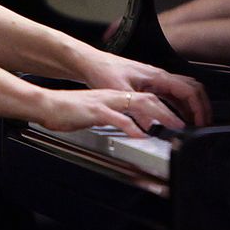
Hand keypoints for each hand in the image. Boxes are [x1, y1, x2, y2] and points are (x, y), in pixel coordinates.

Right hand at [34, 88, 183, 137]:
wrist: (47, 104)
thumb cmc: (69, 110)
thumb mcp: (97, 113)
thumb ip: (114, 118)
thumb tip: (131, 128)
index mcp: (114, 95)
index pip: (146, 97)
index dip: (163, 108)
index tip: (178, 120)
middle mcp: (112, 96)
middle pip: (147, 98)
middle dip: (167, 111)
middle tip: (182, 124)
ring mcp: (104, 102)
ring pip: (136, 104)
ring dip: (156, 115)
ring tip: (170, 127)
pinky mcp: (94, 111)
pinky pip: (115, 117)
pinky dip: (130, 125)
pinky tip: (140, 134)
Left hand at [83, 53, 211, 126]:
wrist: (92, 63)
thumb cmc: (104, 71)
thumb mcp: (121, 94)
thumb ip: (138, 111)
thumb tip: (152, 127)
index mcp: (157, 76)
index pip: (188, 90)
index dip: (198, 107)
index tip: (200, 121)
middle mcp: (160, 76)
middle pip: (192, 89)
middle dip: (202, 106)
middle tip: (204, 123)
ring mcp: (156, 80)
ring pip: (183, 92)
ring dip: (192, 107)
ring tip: (195, 124)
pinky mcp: (150, 85)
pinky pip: (172, 95)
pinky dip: (180, 107)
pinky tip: (178, 118)